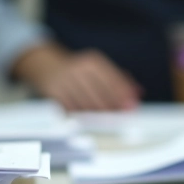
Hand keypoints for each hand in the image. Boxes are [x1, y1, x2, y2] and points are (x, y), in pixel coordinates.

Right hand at [12, 43, 139, 110]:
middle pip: (100, 95)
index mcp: (93, 62)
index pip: (112, 79)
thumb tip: (138, 92)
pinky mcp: (54, 92)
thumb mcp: (98, 68)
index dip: (123, 95)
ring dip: (98, 116)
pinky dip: (82, 116)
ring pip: (87, 105)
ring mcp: (66, 81)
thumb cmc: (77, 70)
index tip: (132, 106)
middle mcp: (79, 69)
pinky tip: (88, 118)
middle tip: (120, 118)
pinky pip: (72, 109)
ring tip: (106, 121)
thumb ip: (119, 79)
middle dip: (113, 109)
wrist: (45, 65)